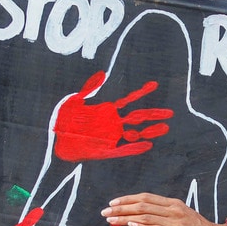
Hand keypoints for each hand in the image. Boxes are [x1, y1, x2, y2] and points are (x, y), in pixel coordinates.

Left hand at [53, 72, 172, 161]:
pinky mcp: (105, 150)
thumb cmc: (64, 120)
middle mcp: (113, 124)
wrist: (56, 140)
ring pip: (135, 134)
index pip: (129, 100)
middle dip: (153, 115)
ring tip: (165, 128)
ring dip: (149, 132)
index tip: (154, 85)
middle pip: (138, 118)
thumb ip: (89, 88)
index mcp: (107, 111)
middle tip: (170, 113)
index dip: (141, 92)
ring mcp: (111, 137)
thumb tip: (102, 74)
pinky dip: (135, 148)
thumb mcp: (75, 101)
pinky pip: (123, 150)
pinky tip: (147, 146)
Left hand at [100, 192, 226, 225]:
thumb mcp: (183, 219)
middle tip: (105, 211)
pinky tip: (130, 225)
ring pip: (146, 215)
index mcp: (173, 204)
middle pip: (142, 204)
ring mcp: (176, 221)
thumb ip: (166, 218)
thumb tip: (147, 220)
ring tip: (111, 219)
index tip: (113, 203)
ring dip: (125, 217)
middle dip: (121, 207)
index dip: (127, 199)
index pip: (146, 197)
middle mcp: (173, 209)